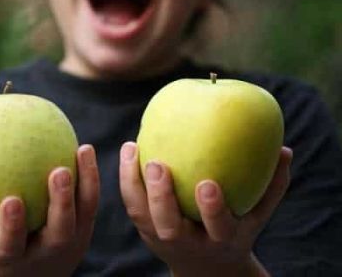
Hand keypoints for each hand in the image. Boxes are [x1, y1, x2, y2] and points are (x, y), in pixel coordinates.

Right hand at [0, 144, 99, 276]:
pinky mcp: (85, 230)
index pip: (12, 245)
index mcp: (14, 258)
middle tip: (58, 171)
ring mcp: (71, 242)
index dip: (12, 226)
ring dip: (86, 181)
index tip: (11, 200)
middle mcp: (47, 252)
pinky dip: (90, 177)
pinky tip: (84, 150)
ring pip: (84, 213)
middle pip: (59, 232)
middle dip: (61, 203)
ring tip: (83, 149)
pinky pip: (91, 202)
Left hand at [119, 142, 291, 276]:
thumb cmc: (236, 230)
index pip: (217, 228)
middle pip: (170, 227)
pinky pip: (132, 205)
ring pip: (142, 216)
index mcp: (220, 239)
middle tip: (158, 164)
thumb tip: (286, 150)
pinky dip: (128, 179)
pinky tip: (130, 148)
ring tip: (132, 148)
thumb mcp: (257, 215)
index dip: (212, 209)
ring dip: (134, 183)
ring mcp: (162, 239)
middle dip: (162, 197)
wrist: (206, 266)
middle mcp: (188, 242)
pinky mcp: (146, 230)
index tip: (207, 183)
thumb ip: (273, 185)